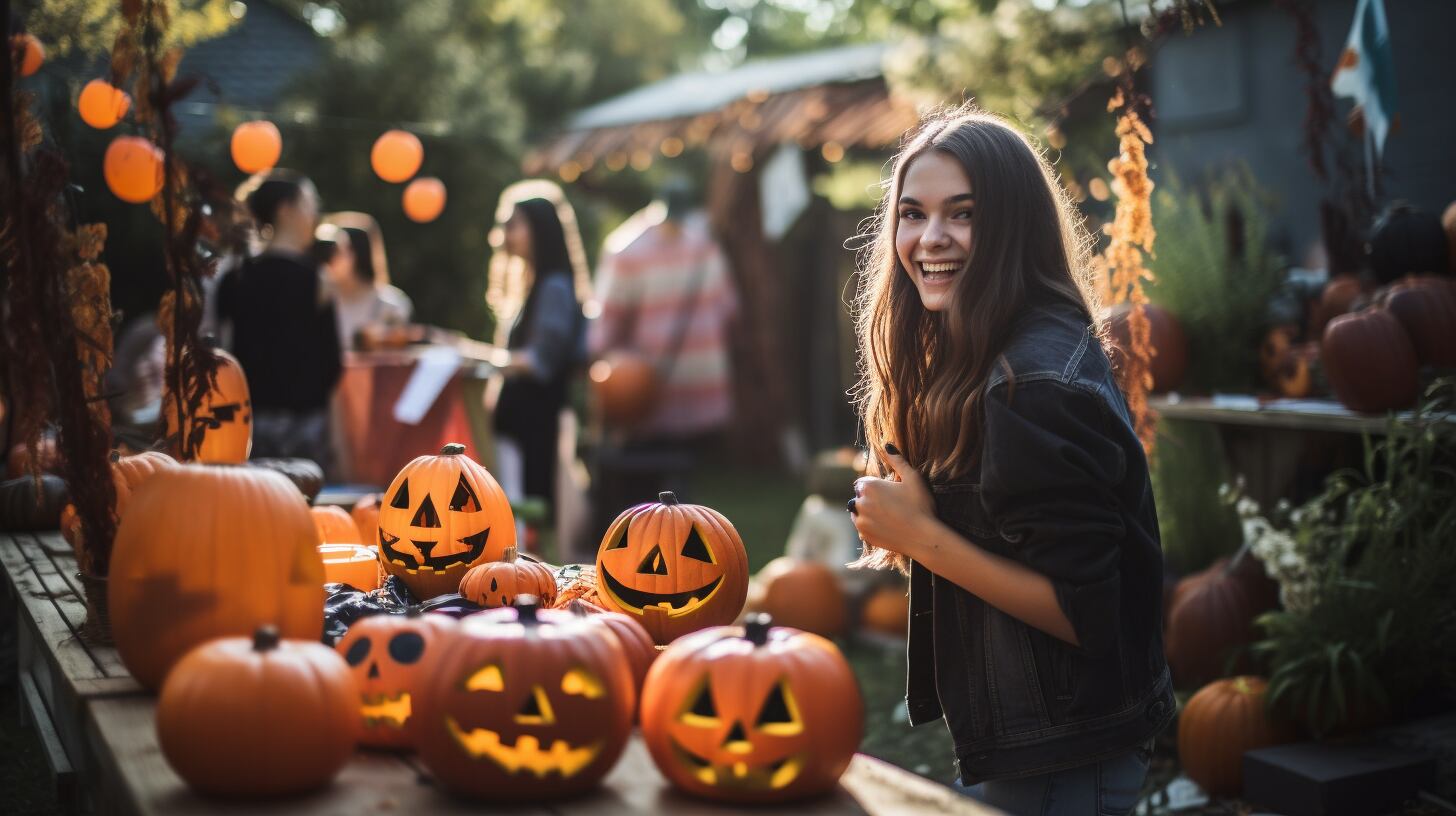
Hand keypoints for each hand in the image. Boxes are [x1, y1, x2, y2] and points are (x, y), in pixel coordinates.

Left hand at [849, 445, 936, 559]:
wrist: (923, 537)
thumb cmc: (920, 505)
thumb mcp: (913, 478)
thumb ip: (897, 460)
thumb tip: (886, 445)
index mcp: (869, 486)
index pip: (863, 483)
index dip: (876, 487)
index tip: (889, 492)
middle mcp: (859, 502)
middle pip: (859, 497)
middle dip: (871, 499)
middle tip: (891, 505)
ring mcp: (860, 520)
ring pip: (858, 512)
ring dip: (867, 512)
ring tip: (888, 516)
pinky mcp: (864, 535)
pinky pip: (862, 528)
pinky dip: (870, 526)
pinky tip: (886, 526)